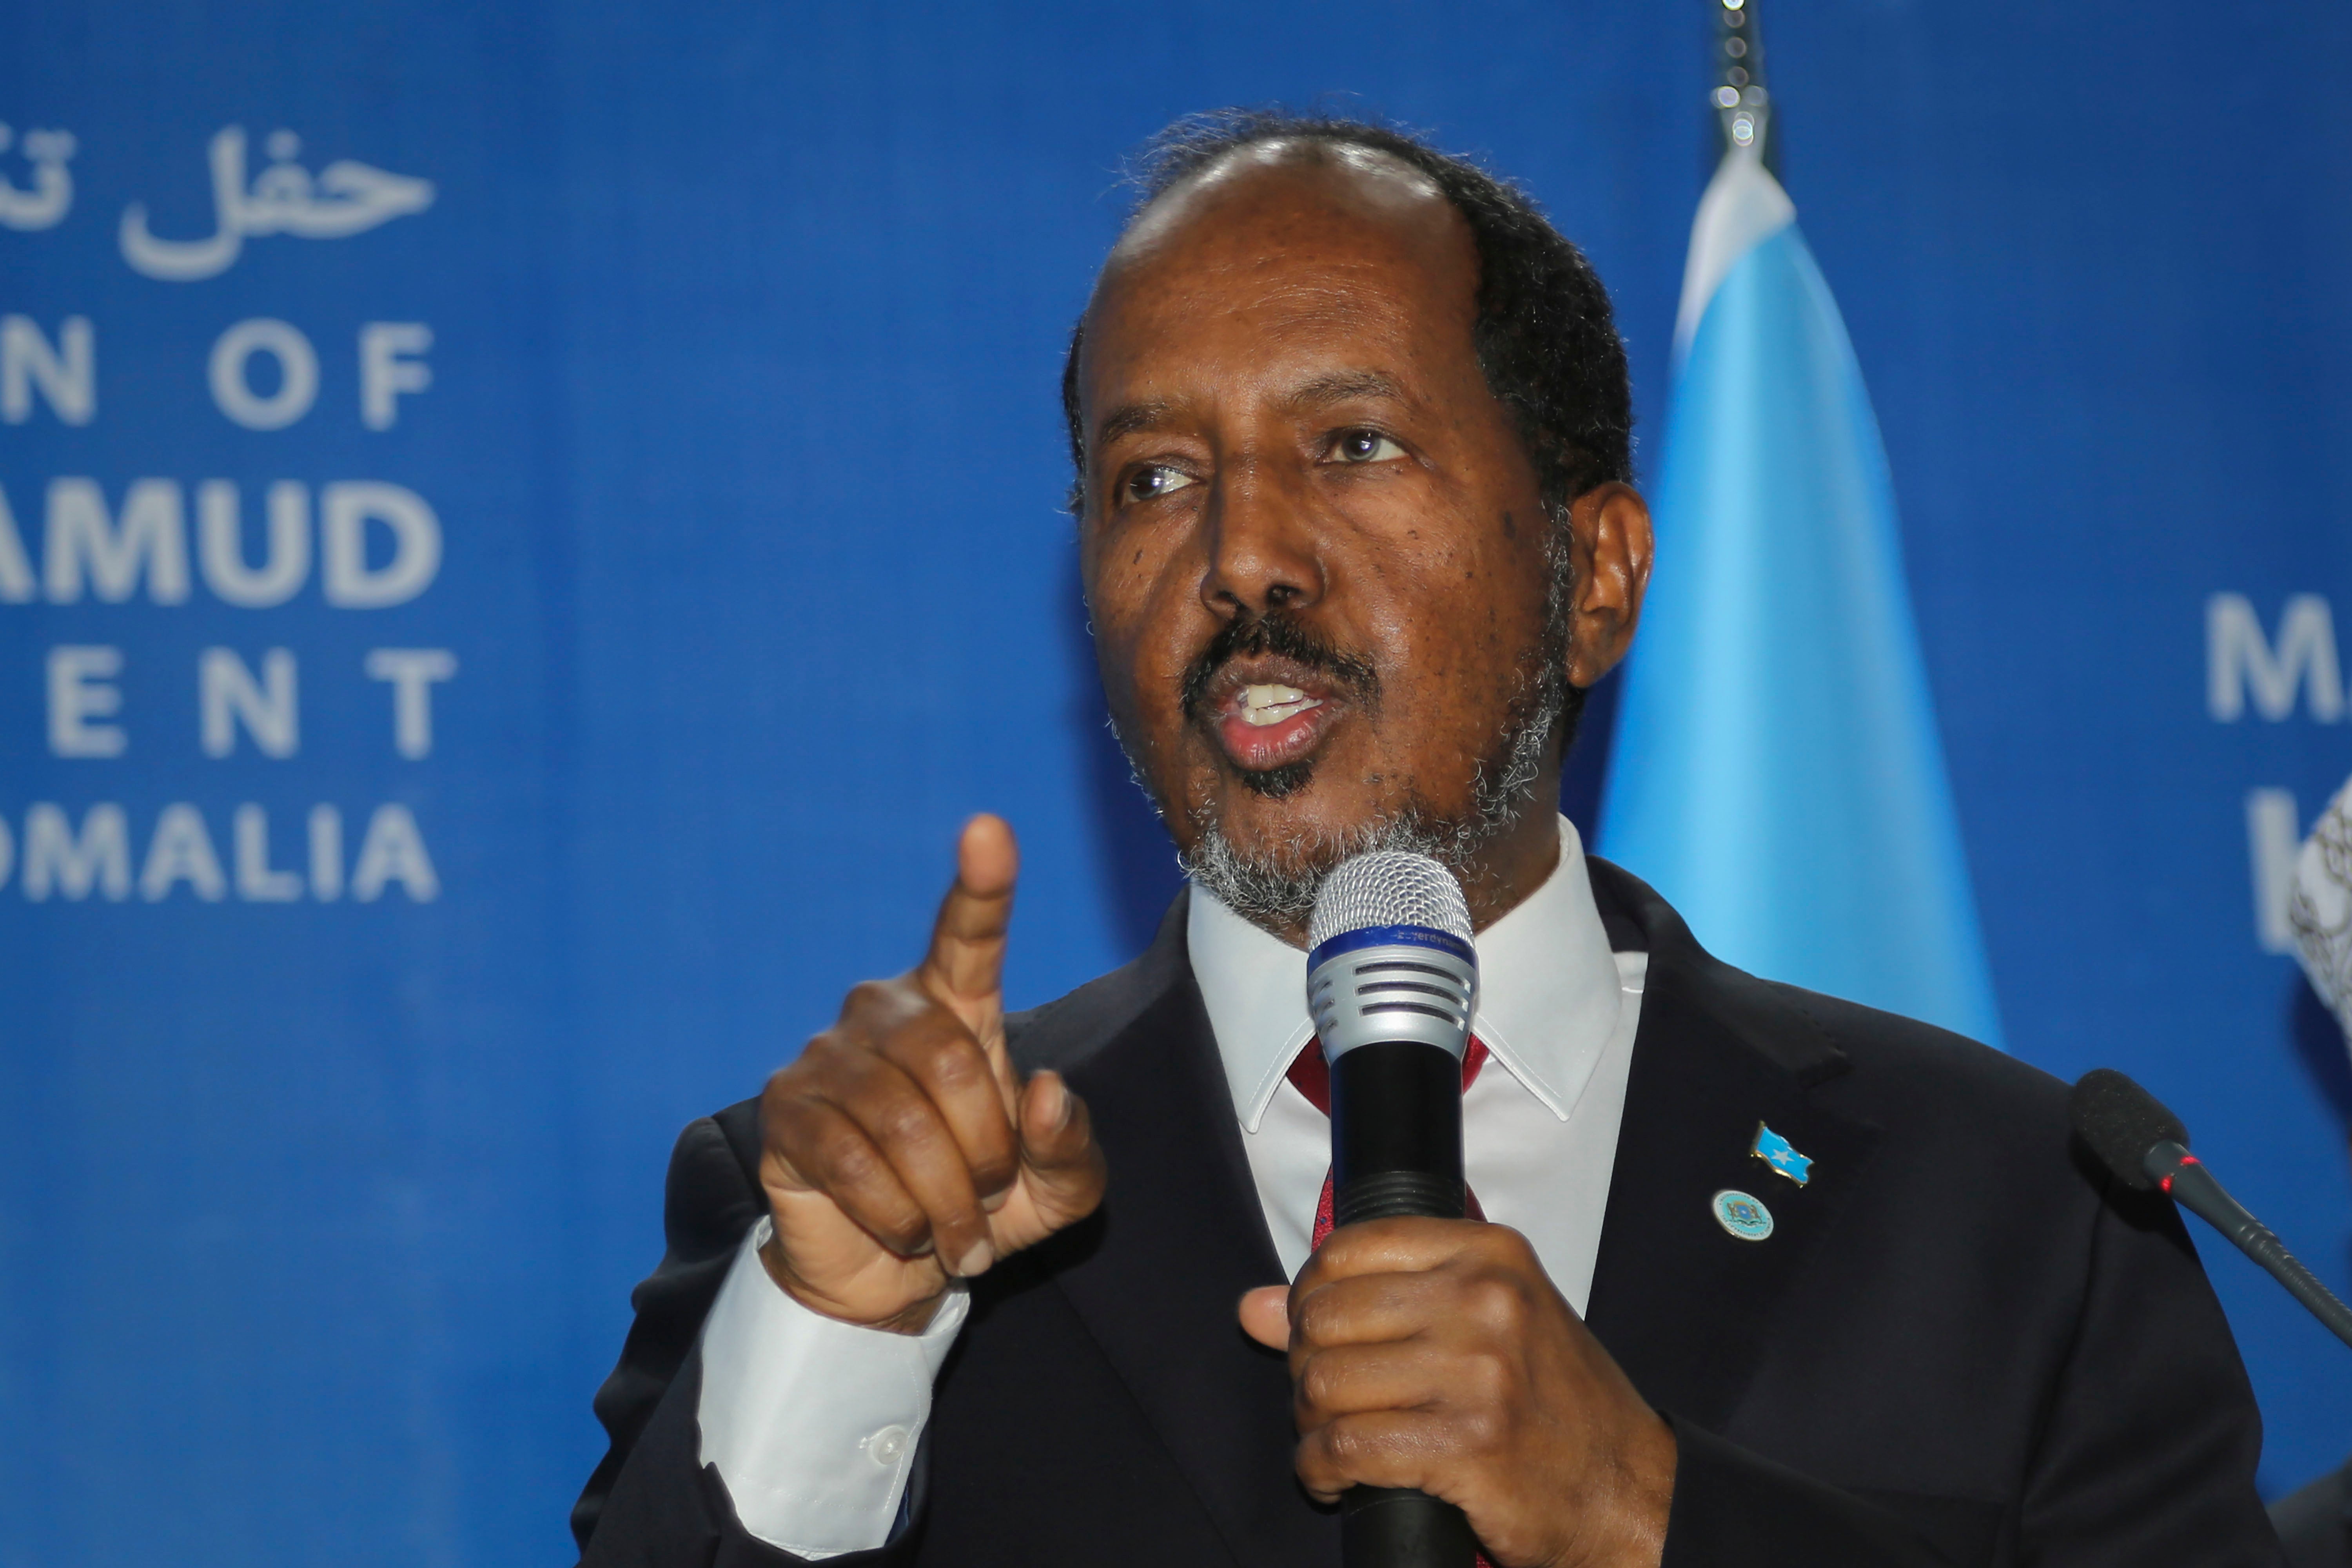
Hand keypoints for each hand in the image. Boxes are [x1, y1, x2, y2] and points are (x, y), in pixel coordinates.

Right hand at [759, 815, 1106, 1331]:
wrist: (893, 1275)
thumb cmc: (983, 1208)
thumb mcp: (1057, 1190)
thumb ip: (1072, 1146)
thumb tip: (1047, 1091)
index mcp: (955, 1008)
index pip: (968, 936)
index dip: (982, 885)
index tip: (989, 829)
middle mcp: (884, 1013)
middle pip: (951, 1061)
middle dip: (987, 1152)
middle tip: (988, 1203)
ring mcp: (827, 1057)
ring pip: (903, 1121)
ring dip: (944, 1198)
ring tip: (953, 1233)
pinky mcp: (787, 1113)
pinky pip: (851, 1161)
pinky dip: (895, 1214)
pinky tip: (903, 1231)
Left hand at [1239, 1221, 1675, 1567]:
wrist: (1631, 1490)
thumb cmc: (1556, 1406)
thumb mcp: (1481, 1326)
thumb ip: (1368, 1302)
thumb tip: (1252, 1306)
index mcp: (1490, 1255)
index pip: (1346, 1249)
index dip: (1310, 1297)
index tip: (1318, 1334)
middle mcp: (1486, 1302)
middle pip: (1323, 1318)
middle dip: (1304, 1367)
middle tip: (1324, 1400)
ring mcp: (1480, 1374)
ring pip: (1324, 1385)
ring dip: (1310, 1425)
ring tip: (1331, 1441)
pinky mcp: (1469, 1446)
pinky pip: (1345, 1450)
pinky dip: (1321, 1471)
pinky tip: (1337, 1481)